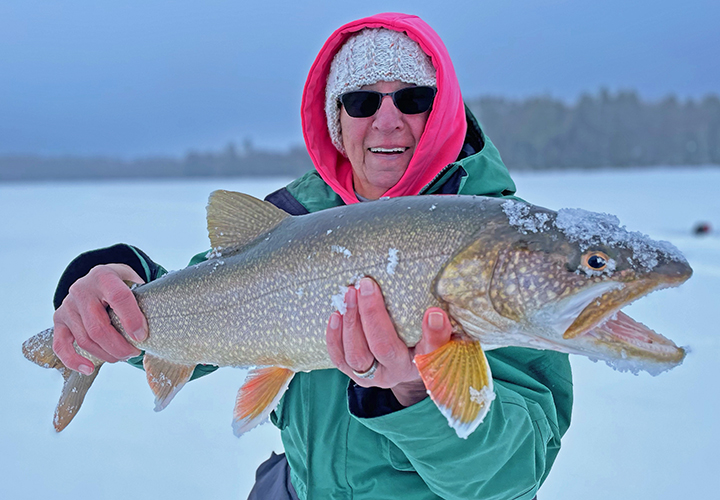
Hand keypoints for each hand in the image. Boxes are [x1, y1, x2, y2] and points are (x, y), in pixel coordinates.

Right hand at [53, 263, 147, 374]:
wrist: (96, 278)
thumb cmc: (120, 283)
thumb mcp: (133, 280)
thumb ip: (144, 295)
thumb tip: (162, 316)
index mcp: (104, 276)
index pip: (118, 297)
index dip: (131, 319)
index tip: (142, 337)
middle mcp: (81, 289)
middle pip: (98, 327)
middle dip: (119, 346)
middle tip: (135, 352)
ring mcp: (67, 306)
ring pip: (85, 340)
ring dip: (106, 355)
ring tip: (123, 356)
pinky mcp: (58, 320)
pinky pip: (60, 345)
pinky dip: (73, 360)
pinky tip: (89, 368)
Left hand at [326, 277, 451, 406]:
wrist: (403, 362)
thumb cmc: (420, 342)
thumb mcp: (435, 336)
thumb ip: (438, 328)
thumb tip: (435, 314)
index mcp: (422, 363)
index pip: (430, 350)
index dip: (433, 334)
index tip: (434, 312)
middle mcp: (396, 373)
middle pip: (382, 348)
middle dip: (372, 314)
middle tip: (367, 284)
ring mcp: (372, 377)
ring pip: (356, 355)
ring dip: (351, 322)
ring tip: (350, 294)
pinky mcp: (354, 373)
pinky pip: (340, 359)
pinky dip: (334, 338)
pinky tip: (335, 315)